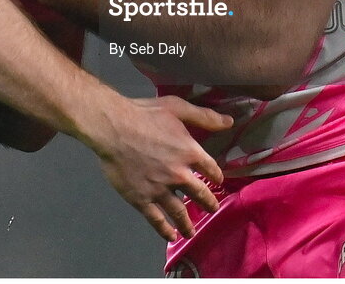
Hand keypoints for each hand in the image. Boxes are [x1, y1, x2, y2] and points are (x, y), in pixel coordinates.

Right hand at [92, 95, 232, 241]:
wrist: (114, 128)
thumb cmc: (145, 114)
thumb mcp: (177, 108)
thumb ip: (204, 117)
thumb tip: (230, 122)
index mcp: (190, 153)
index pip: (211, 169)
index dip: (216, 176)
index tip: (218, 181)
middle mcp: (179, 175)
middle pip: (199, 194)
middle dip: (208, 203)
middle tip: (212, 208)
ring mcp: (160, 190)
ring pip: (179, 212)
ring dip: (187, 223)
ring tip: (192, 232)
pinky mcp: (142, 199)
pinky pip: (156, 219)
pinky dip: (164, 230)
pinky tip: (171, 236)